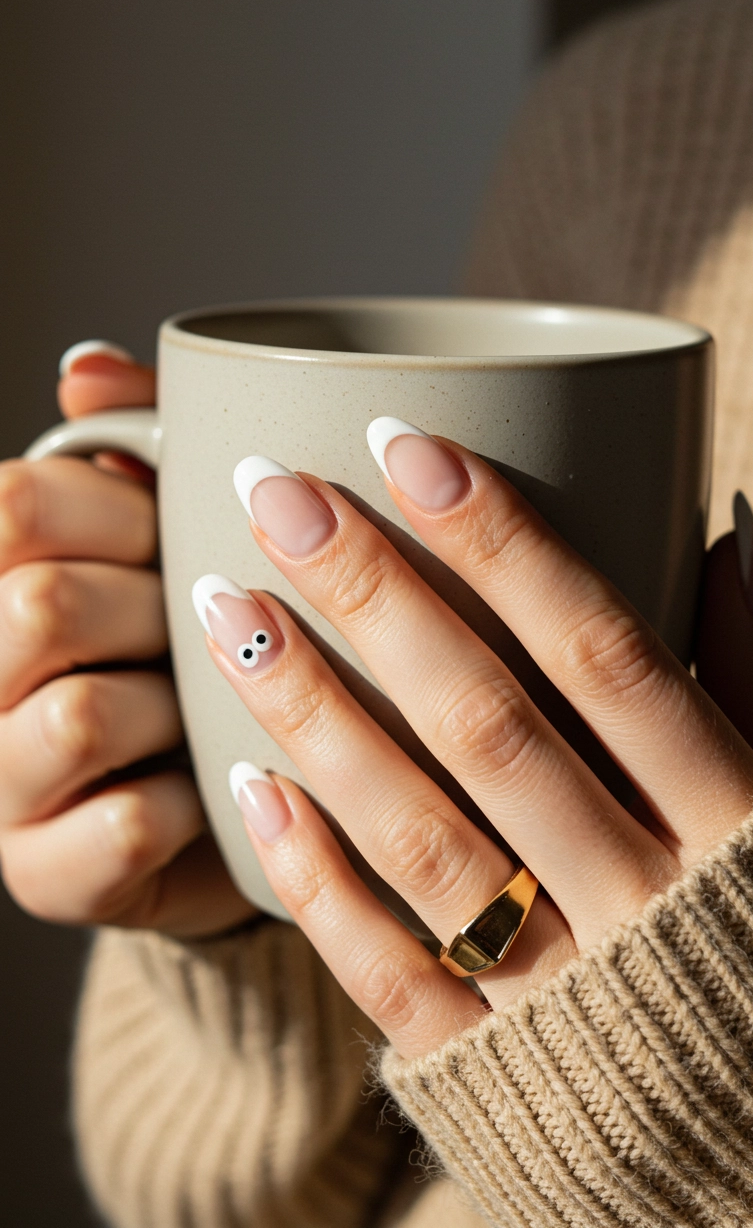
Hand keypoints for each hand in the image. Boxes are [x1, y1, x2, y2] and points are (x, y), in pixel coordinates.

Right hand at [0, 343, 251, 936]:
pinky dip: (197, 798)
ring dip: (177, 702)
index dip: (120, 506)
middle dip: (155, 603)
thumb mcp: (174, 530)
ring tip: (214, 704)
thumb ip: (133, 440)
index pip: (12, 507)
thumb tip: (83, 369)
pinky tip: (221, 782)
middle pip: (40, 603)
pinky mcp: (49, 877)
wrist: (235, 797)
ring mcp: (0, 787)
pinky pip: (125, 825)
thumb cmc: (202, 640)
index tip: (183, 527)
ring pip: (81, 715)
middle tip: (217, 618)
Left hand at [196, 422, 752, 1057]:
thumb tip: (731, 532)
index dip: (503, 544)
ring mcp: (562, 990)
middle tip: (274, 494)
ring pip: (421, 838)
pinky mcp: (494, 1066)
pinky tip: (245, 783)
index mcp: (730, 819)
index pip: (605, 654)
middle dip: (374, 597)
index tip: (404, 446)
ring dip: (315, 715)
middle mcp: (641, 899)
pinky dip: (314, 879)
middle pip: (489, 725)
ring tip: (227, 609)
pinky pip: (390, 973)